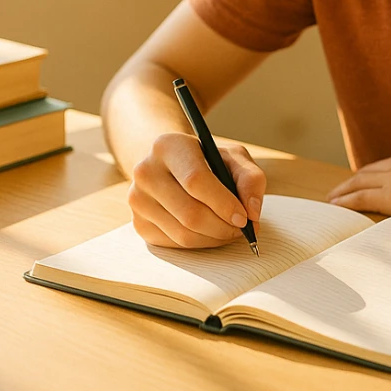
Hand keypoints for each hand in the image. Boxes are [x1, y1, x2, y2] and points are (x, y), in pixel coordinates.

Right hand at [128, 132, 266, 247]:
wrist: (169, 163)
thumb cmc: (206, 159)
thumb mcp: (232, 156)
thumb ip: (250, 178)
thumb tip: (252, 212)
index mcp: (168, 146)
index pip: (196, 181)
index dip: (223, 203)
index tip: (244, 217)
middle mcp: (145, 172)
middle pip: (190, 213)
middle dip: (223, 226)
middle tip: (243, 228)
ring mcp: (138, 200)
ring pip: (183, 234)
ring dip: (214, 238)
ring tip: (231, 230)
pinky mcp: (139, 224)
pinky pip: (174, 244)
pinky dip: (200, 243)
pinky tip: (211, 232)